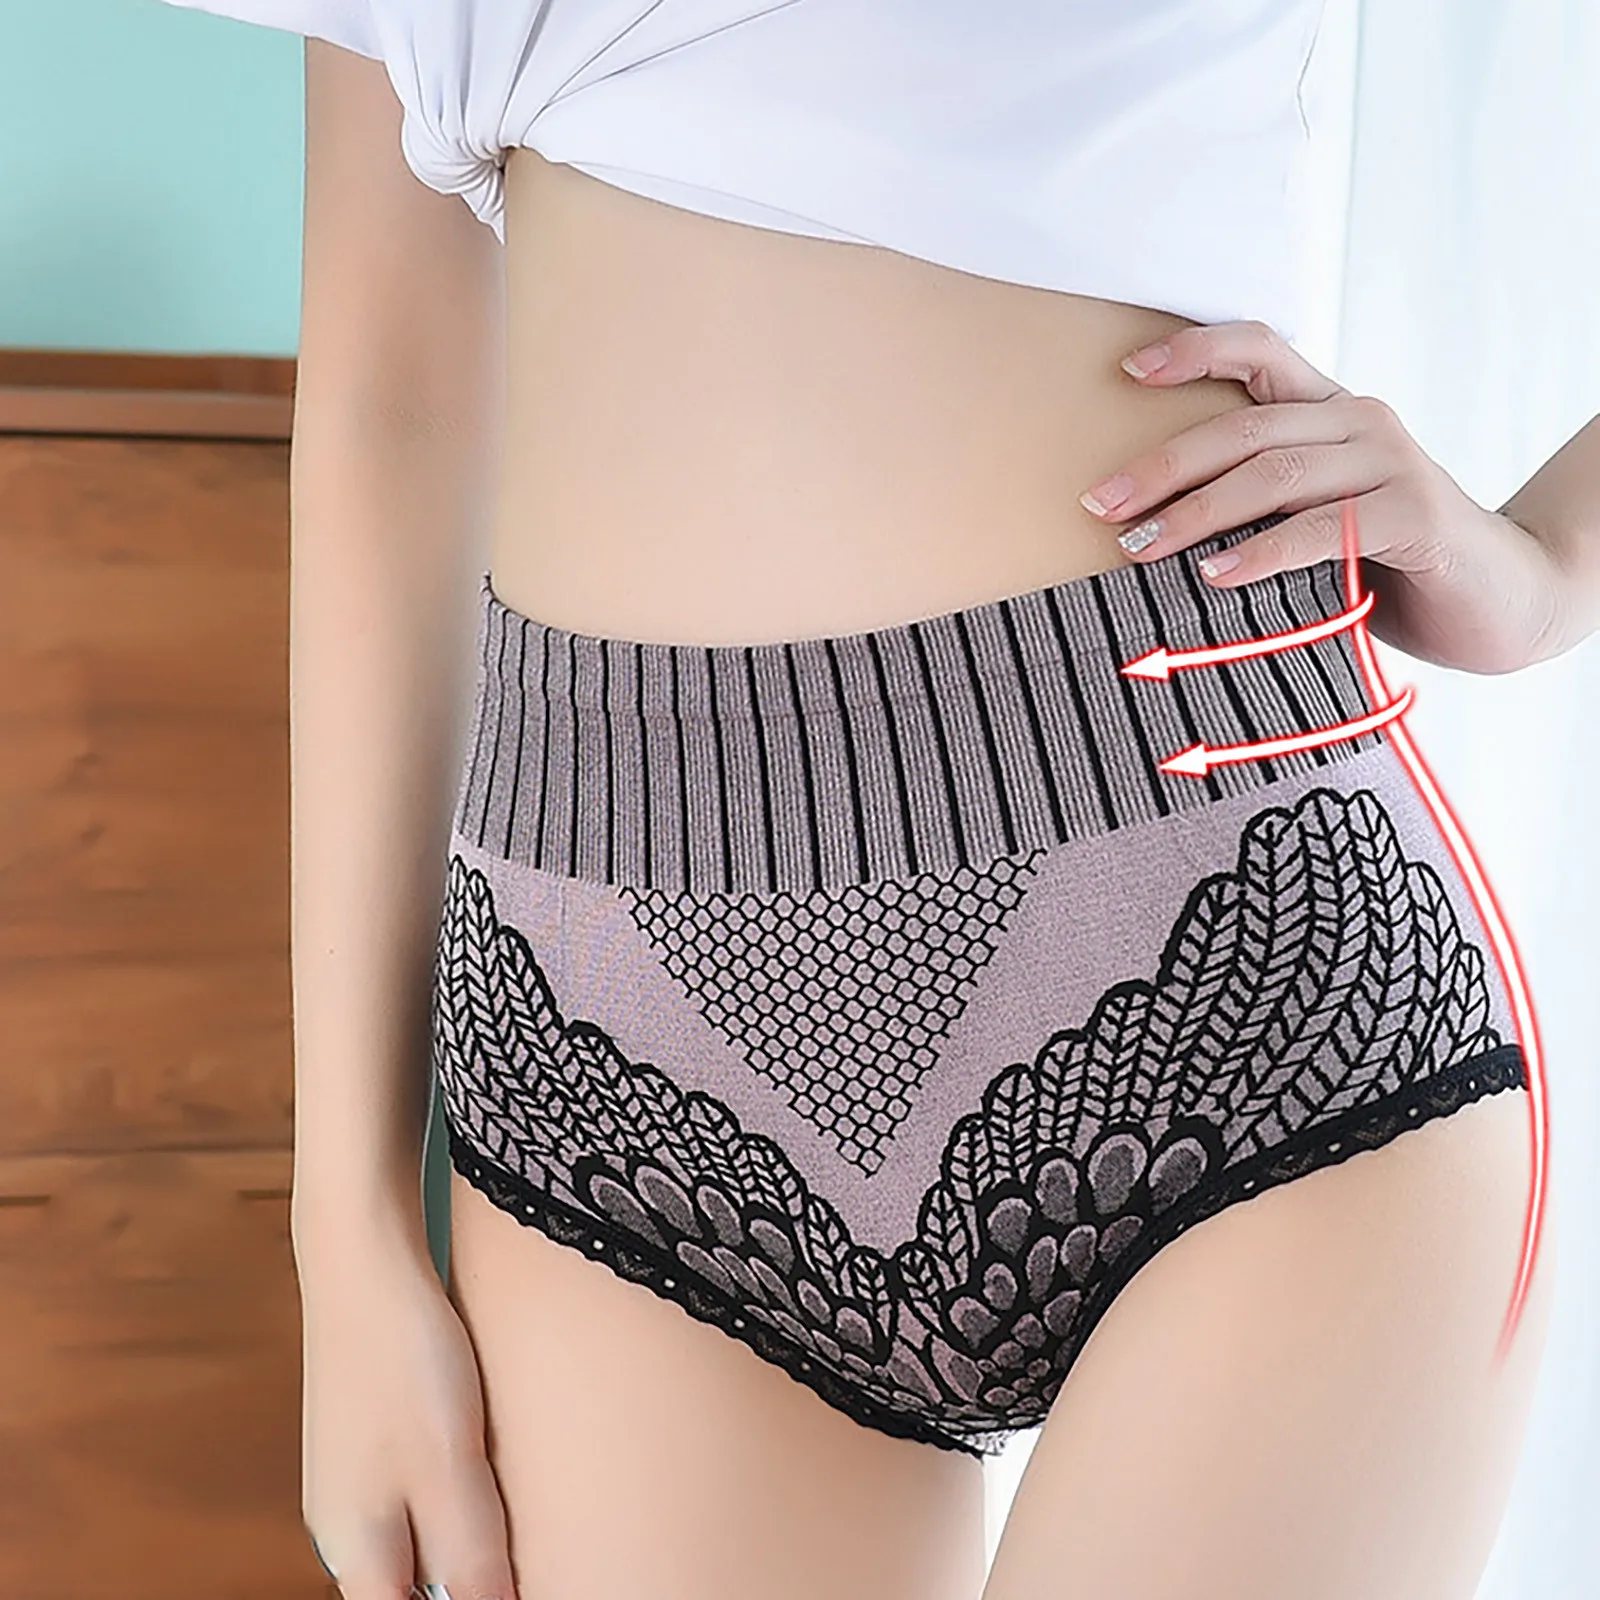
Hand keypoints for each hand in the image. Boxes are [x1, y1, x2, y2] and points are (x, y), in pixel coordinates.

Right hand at [299, 1233, 519, 1599]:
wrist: (364, 1260)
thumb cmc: (404, 1358)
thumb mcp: (450, 1466)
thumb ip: (471, 1558)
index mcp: (356, 1551)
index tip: (512, 1586)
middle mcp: (344, 1528)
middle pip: (410, 1590)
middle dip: (468, 1583)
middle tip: (524, 1554)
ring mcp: (355, 1480)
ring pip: (417, 1543)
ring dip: (468, 1543)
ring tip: (516, 1518)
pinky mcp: (373, 1437)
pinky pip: (418, 1496)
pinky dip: (457, 1499)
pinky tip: (490, 1468)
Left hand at [1077, 319, 1570, 673]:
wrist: (1497, 602)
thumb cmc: (1384, 565)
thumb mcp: (1311, 522)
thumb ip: (1255, 509)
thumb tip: (1144, 533)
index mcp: (1330, 412)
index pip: (1261, 351)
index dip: (1196, 351)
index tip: (1129, 371)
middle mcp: (1360, 422)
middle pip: (1246, 426)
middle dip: (1164, 467)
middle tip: (1103, 505)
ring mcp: (1391, 464)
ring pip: (1274, 474)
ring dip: (1197, 512)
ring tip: (1139, 548)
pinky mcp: (1414, 516)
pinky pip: (1322, 529)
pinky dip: (1263, 552)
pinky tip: (1216, 574)